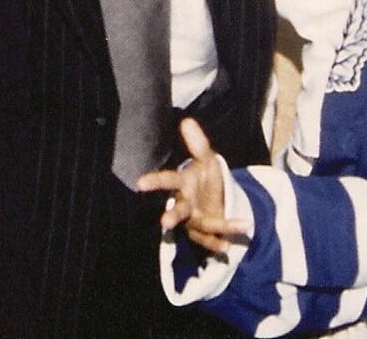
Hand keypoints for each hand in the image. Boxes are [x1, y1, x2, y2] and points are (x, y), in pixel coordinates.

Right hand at [136, 118, 245, 254]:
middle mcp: (185, 204)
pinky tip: (227, 246)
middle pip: (178, 210)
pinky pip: (210, 239)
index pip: (168, 180)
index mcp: (183, 184)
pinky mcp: (203, 234)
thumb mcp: (207, 160)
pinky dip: (217, 243)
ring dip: (212, 232)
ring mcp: (194, 221)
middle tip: (164, 222)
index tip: (139, 183)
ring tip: (226, 241)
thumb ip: (198, 144)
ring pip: (200, 227)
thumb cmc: (206, 178)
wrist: (214, 200)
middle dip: (172, 216)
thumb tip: (187, 121)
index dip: (154, 181)